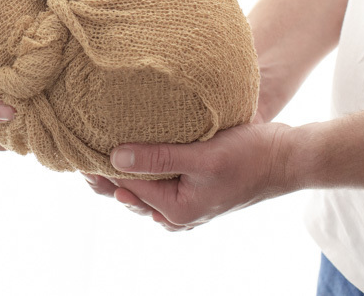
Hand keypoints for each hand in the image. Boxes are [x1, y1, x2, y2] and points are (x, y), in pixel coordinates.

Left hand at [86, 122, 294, 230]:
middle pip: (130, 194)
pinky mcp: (193, 192)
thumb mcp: (201, 155)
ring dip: (122, 174)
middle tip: (78, 153)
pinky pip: (159, 186)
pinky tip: (131, 160)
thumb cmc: (249, 156)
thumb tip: (114, 158)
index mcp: (176, 209)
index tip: (77, 150)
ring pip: (143, 191)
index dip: (99, 169)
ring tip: (96, 156)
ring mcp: (186, 205)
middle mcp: (177, 214)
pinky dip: (142, 174)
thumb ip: (158, 157)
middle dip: (105, 176)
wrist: (286, 158)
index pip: (126, 187)